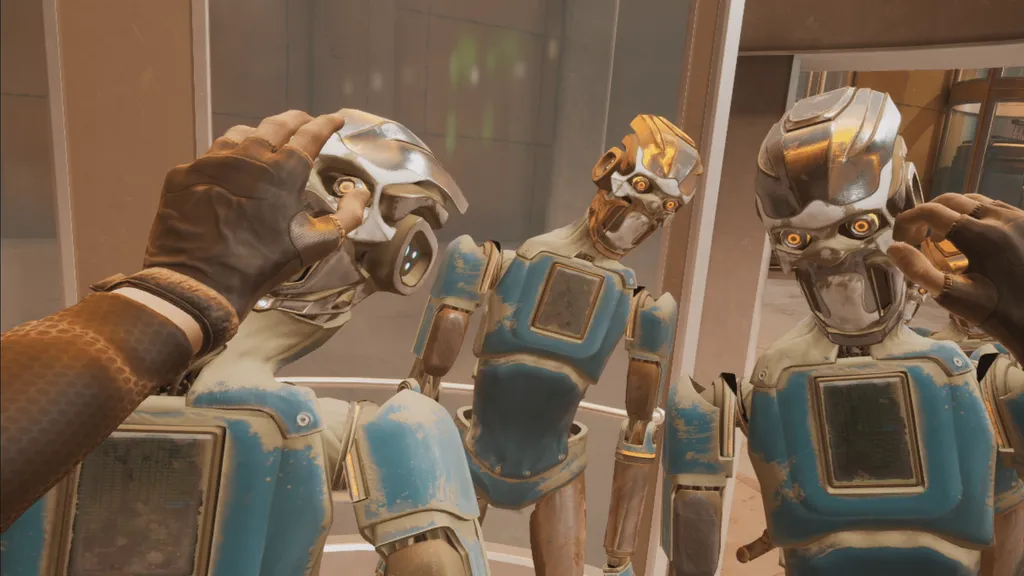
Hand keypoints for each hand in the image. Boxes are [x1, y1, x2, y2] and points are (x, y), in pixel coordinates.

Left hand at [143, 110, 369, 317]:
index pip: (311, 134)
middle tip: (303, 122)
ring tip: (264, 143)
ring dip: (258, 134)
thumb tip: (359, 193)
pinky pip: (209, 157)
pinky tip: (228, 172)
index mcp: (284, 170)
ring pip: (239, 134)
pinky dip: (226, 160)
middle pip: (275, 124)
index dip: (327, 124)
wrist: (199, 282)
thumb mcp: (317, 245)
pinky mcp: (184, 174)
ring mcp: (211, 161)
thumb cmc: (264, 263)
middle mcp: (248, 155)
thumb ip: (347, 216)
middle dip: (294, 120)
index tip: (335, 119)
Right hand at [887, 193, 1023, 359]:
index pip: (932, 212)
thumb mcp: (953, 296)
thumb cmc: (995, 312)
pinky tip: (968, 236)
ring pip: (973, 200)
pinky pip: (993, 207)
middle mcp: (1000, 219)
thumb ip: (920, 271)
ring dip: (949, 214)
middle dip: (927, 215)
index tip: (900, 237)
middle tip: (917, 238)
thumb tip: (894, 248)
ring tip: (941, 237)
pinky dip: (972, 215)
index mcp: (980, 235)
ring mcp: (1017, 218)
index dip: (909, 220)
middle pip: (951, 201)